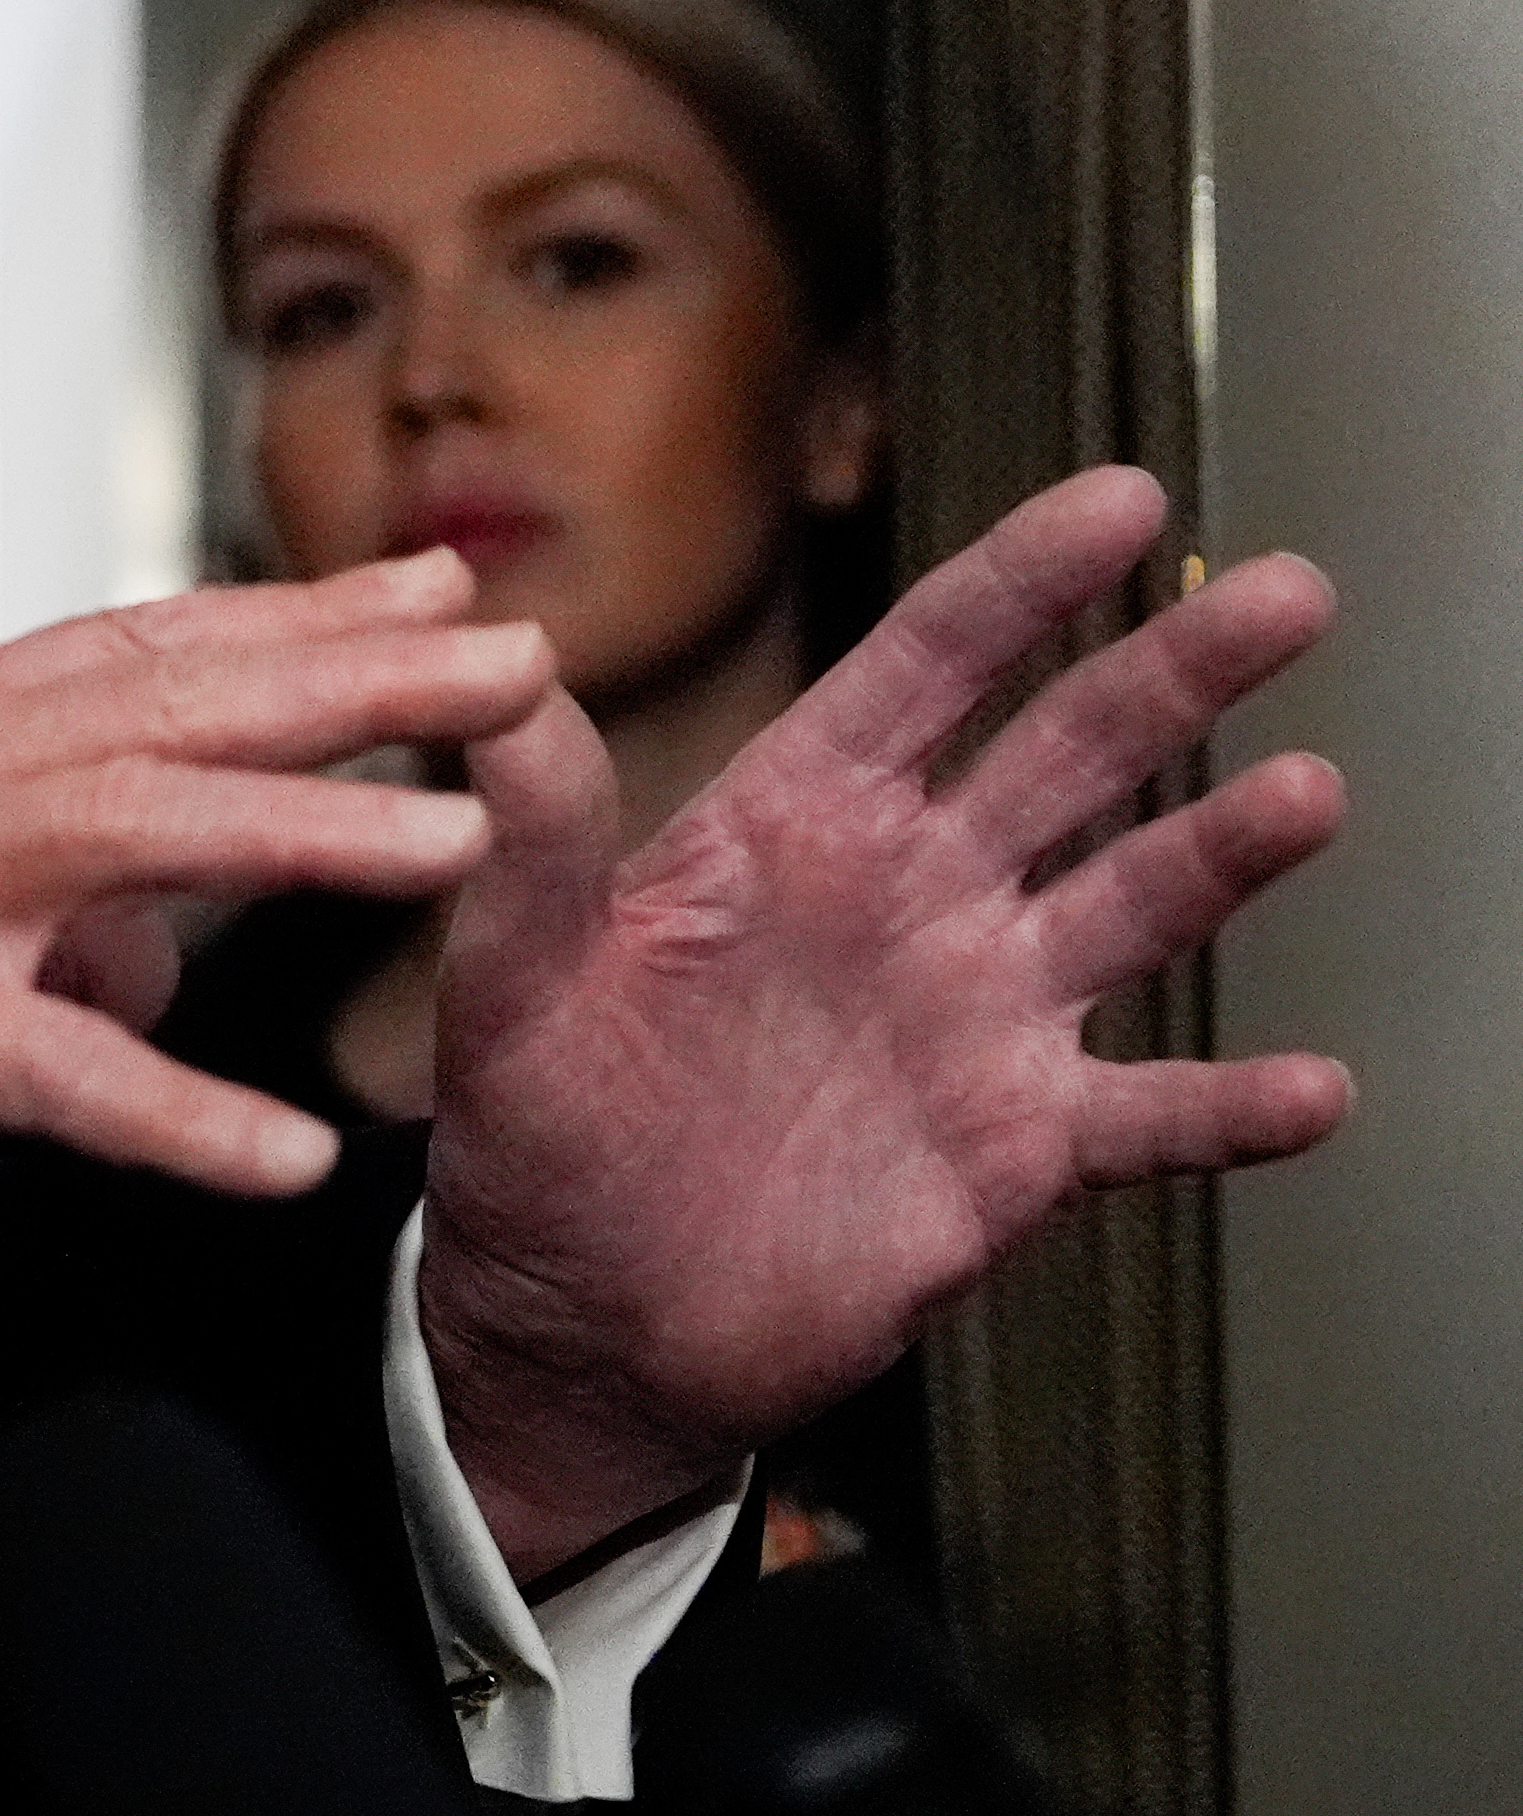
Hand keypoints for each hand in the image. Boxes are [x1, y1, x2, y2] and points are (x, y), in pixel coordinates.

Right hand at [0, 560, 549, 1268]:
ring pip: (127, 834)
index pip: (134, 652)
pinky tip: (286, 1153)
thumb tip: (145, 974)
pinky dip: (174, 1114)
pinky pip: (46, 1073)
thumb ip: (20, 913)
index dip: (296, 619)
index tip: (435, 592)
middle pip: (164, 704)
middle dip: (354, 680)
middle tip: (517, 657)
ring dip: (306, 833)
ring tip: (458, 839)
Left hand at [419, 467, 1353, 1576]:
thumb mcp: (508, 972)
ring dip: (1225, 850)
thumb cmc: (535, 1128)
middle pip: (1068, 754)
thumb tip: (500, 673)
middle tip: (1289, 590)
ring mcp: (979, 1017)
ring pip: (1134, 906)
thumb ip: (531, 833)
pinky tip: (1315, 1088)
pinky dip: (1231, 1108)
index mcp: (796, 823)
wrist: (581, 1317)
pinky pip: (1149, 1117)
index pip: (928, 668)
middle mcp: (911, 895)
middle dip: (1177, 670)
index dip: (1023, 583)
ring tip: (1309, 792)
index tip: (1124, 498)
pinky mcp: (1017, 1149)